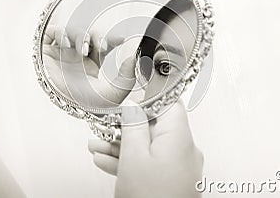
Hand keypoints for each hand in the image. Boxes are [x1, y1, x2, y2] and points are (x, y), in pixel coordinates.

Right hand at [42, 25, 135, 106]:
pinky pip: (52, 32)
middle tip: (103, 46)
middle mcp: (76, 57)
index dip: (112, 38)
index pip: (102, 44)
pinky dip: (61, 33)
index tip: (123, 39)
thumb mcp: (115, 93)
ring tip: (84, 49)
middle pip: (89, 35)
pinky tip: (68, 44)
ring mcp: (61, 53)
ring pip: (73, 31)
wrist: (65, 107)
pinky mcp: (46, 51)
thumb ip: (128, 76)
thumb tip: (134, 57)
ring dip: (81, 36)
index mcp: (92, 64)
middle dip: (98, 36)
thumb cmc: (88, 104)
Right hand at [88, 100, 203, 197]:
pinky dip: (129, 161)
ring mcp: (178, 168)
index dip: (146, 98)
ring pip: (148, 147)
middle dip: (125, 126)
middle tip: (102, 126)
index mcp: (180, 138)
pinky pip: (149, 164)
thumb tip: (132, 106)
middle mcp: (183, 151)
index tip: (126, 100)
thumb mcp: (134, 157)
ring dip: (121, 145)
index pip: (168, 103)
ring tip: (95, 146)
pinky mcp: (170, 181)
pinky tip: (105, 161)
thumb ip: (133, 125)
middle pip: (154, 127)